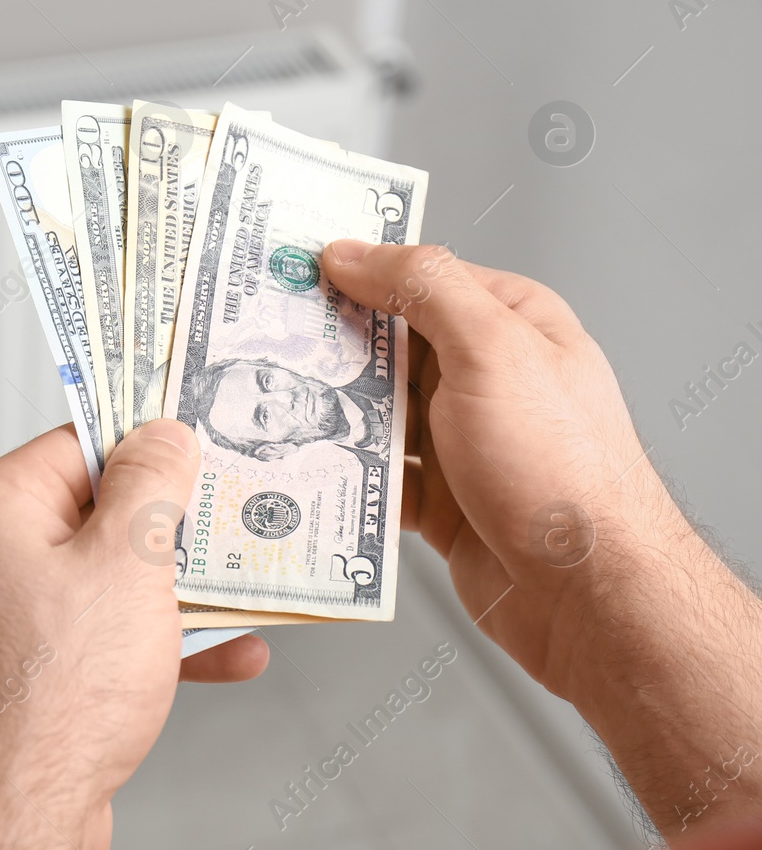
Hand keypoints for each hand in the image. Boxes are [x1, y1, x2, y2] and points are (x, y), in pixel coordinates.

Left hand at [0, 419, 267, 849]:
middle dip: (173, 526)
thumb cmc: (49, 702)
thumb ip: (150, 489)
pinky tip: (225, 655)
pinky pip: (100, 635)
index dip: (149, 444)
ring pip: (106, 580)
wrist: (16, 821)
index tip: (203, 443)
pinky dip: (157, 641)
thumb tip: (163, 435)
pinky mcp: (28, 671)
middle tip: (236, 521)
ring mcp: (4, 617)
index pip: (79, 442)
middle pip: (96, 511)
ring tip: (245, 593)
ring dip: (178, 590)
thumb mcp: (126, 568)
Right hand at [323, 241, 761, 842]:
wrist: (585, 595)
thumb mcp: (491, 350)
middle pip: (389, 346)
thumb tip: (355, 254)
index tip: (293, 274)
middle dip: (330, 348)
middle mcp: (488, 377)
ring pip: (377, 413)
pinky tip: (311, 469)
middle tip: (265, 343)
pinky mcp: (442, 500)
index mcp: (511, 324)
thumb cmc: (561, 469)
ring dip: (334, 415)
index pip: (421, 278)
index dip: (357, 272)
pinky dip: (345, 474)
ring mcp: (464, 441)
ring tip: (277, 409)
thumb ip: (423, 288)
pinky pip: (378, 475)